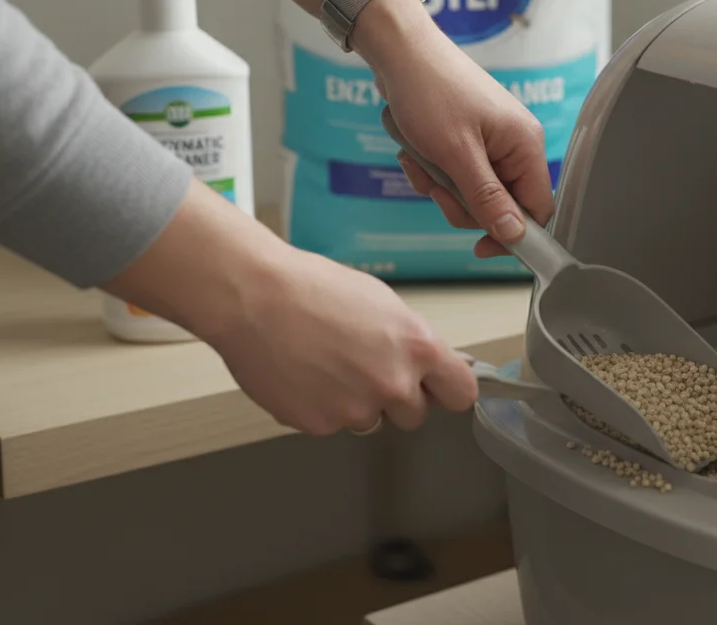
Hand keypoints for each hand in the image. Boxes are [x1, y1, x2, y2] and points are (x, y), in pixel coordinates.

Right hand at [206, 245, 477, 434]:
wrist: (254, 298)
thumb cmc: (313, 289)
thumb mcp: (384, 304)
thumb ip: (413, 343)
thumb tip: (431, 365)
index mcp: (418, 348)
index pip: (462, 394)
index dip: (447, 390)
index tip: (438, 388)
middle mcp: (393, 384)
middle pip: (416, 415)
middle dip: (396, 397)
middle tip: (365, 366)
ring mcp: (356, 410)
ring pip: (372, 421)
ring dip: (357, 403)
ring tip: (328, 365)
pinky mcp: (320, 426)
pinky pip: (333, 424)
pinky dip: (321, 407)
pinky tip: (305, 375)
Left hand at [352, 0, 553, 258]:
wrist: (399, 51)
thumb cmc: (429, 91)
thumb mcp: (456, 154)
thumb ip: (487, 198)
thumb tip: (515, 235)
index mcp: (525, 144)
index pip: (537, 208)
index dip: (511, 232)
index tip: (479, 246)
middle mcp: (515, 143)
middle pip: (502, 204)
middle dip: (463, 205)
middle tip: (435, 189)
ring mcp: (492, 140)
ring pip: (475, 192)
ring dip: (442, 187)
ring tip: (419, 163)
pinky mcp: (470, 137)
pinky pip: (459, 173)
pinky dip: (435, 171)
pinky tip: (414, 153)